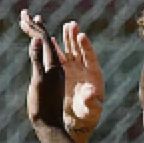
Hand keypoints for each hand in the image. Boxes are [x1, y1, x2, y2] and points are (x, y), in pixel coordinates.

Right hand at [20, 9, 66, 133]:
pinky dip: (38, 48)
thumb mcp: (38, 82)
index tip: (24, 15)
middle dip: (36, 27)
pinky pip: (45, 57)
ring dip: (38, 35)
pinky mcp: (51, 79)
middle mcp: (57, 66)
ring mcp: (54, 72)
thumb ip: (37, 60)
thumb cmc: (43, 106)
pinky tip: (36, 46)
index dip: (35, 27)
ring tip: (30, 24)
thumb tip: (36, 39)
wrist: (50, 126)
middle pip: (47, 41)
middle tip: (24, 14)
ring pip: (46, 48)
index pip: (46, 39)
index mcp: (55, 64)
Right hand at [59, 21, 104, 135]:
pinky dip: (55, 48)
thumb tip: (90, 93)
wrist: (79, 118)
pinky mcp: (64, 72)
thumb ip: (90, 101)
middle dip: (76, 37)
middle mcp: (84, 68)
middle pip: (80, 49)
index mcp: (94, 75)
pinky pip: (60, 57)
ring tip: (66, 25)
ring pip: (71, 50)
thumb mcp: (90, 110)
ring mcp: (74, 68)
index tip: (82, 36)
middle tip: (72, 24)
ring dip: (68, 38)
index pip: (90, 57)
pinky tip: (49, 38)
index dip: (86, 46)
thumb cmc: (88, 114)